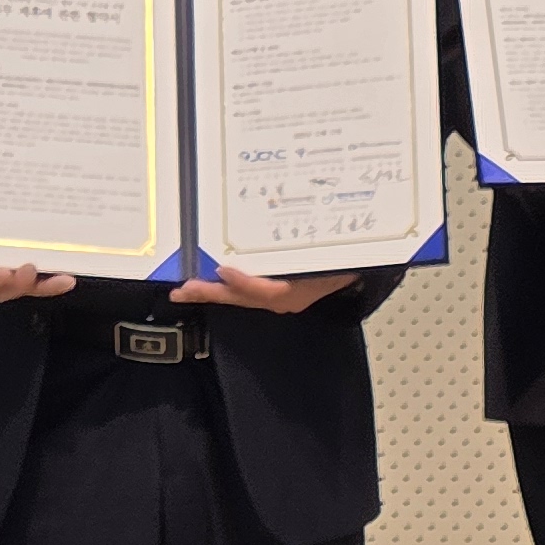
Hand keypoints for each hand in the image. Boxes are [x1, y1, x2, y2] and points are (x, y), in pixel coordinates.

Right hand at [0, 179, 73, 303]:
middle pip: (0, 288)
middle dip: (16, 285)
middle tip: (27, 271)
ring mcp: (6, 265)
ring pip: (23, 285)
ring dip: (41, 286)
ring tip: (58, 278)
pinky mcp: (24, 259)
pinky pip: (39, 276)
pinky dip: (52, 280)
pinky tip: (67, 277)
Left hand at [179, 263, 354, 312]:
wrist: (360, 270)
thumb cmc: (346, 260)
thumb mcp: (334, 259)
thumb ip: (316, 258)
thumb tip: (299, 246)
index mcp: (300, 291)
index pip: (268, 291)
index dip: (244, 282)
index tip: (223, 269)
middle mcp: (285, 299)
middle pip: (243, 298)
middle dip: (211, 294)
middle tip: (184, 290)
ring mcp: (278, 298)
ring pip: (239, 296)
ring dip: (211, 292)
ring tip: (184, 289)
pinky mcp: (273, 292)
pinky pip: (244, 292)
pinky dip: (224, 287)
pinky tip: (206, 282)